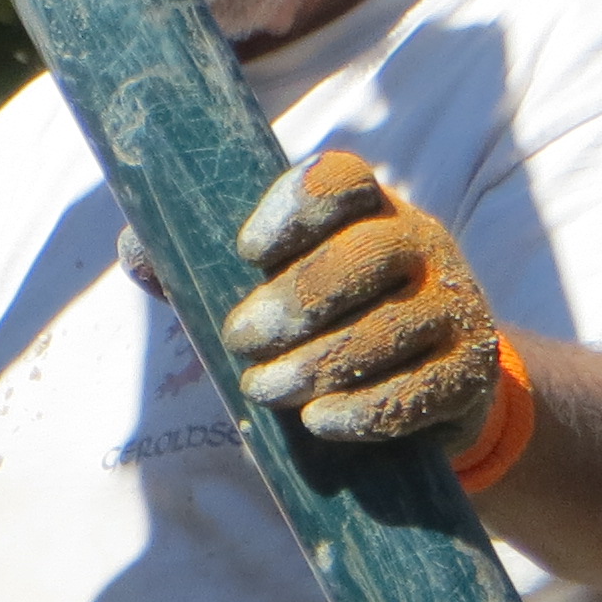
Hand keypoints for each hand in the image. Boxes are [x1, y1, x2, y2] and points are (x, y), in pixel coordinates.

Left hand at [220, 149, 500, 447]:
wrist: (429, 387)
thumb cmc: (326, 326)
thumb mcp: (268, 289)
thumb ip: (202, 269)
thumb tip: (135, 251)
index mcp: (368, 213)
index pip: (341, 180)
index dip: (293, 208)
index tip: (247, 250)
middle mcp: (421, 245)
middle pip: (363, 257)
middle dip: (290, 304)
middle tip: (239, 340)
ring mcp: (454, 306)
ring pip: (387, 329)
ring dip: (315, 365)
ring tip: (265, 388)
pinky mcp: (467, 372)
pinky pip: (416, 390)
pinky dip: (360, 410)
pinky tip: (318, 421)